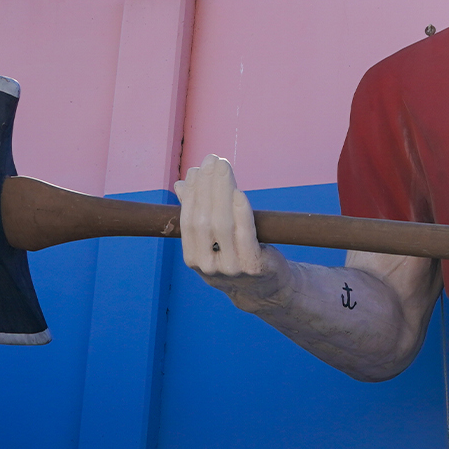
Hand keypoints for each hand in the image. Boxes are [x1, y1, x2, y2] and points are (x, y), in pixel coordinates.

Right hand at [173, 154, 263, 275]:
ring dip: (222, 192)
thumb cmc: (238, 256)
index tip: (198, 168)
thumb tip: (182, 184)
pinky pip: (245, 236)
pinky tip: (240, 193)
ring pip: (223, 225)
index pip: (188, 220)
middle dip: (207, 186)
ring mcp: (230, 269)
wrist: (266, 288)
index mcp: (192, 258)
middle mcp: (207, 266)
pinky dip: (241, 213)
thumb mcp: (216, 237)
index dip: (193, 193)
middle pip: (204, 220)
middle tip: (212, 160)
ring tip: (224, 168)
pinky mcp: (253, 266)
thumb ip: (200, 213)